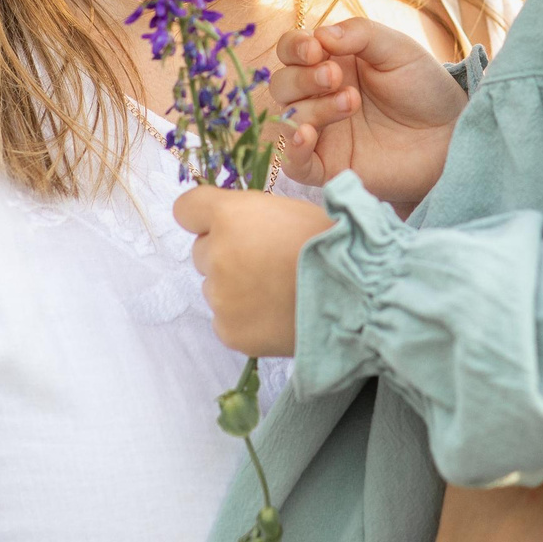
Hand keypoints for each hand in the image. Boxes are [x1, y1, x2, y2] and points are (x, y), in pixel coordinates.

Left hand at [173, 186, 333, 356]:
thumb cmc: (332, 246)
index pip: (186, 209)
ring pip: (215, 287)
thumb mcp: (292, 210)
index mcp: (230, 215)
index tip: (222, 225)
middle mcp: (216, 254)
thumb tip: (236, 224)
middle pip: (203, 251)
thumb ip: (251, 215)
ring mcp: (220, 297)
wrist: (355, 297)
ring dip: (236, 287)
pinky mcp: (229, 332)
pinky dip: (245, 318)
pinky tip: (275, 314)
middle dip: (226, 253)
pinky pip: (226, 319)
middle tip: (266, 261)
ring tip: (278, 291)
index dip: (204, 217)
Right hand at [266, 18, 466, 210]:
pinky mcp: (330, 167)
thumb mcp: (397, 49)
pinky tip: (307, 135)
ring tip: (351, 102)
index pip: (291, 50)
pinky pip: (295, 164)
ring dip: (312, 107)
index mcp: (330, 62)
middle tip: (335, 78)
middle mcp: (319, 96)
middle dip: (303, 78)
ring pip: (288, 118)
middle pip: (283, 84)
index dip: (294, 47)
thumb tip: (320, 34)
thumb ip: (360, 34)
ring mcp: (323, 133)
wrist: (450, 132)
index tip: (316, 49)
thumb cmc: (423, 87)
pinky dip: (294, 149)